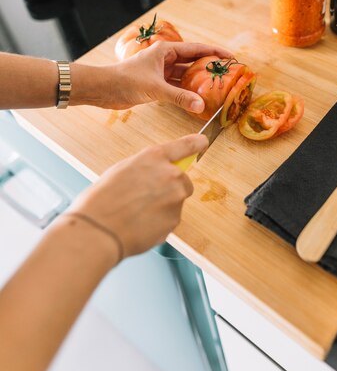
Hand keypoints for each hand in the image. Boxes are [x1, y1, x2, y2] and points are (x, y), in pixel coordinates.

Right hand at [69, 133, 206, 257]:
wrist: (98, 229)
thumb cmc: (102, 199)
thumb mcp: (123, 170)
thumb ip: (146, 169)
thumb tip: (156, 176)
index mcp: (154, 157)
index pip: (183, 146)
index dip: (195, 143)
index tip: (203, 141)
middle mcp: (170, 175)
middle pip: (182, 181)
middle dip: (171, 189)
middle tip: (146, 198)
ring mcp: (175, 198)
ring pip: (175, 203)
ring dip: (162, 207)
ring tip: (136, 213)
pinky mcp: (174, 220)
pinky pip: (169, 220)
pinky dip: (158, 223)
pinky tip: (138, 224)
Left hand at [106, 41, 232, 111]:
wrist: (103, 89)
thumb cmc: (125, 81)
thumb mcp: (155, 88)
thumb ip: (179, 97)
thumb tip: (200, 105)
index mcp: (165, 50)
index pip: (197, 49)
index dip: (215, 52)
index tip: (230, 57)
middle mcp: (165, 59)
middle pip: (193, 61)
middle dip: (209, 66)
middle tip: (227, 73)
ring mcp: (161, 72)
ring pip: (185, 75)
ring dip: (198, 81)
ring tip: (216, 86)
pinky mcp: (156, 84)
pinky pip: (177, 86)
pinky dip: (187, 92)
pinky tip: (197, 98)